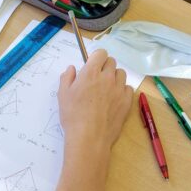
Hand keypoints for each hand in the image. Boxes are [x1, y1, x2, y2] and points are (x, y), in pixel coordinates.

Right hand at [46, 50, 133, 190]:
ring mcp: (119, 89)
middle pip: (112, 62)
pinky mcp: (127, 101)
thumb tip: (72, 69)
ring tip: (106, 89)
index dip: (96, 57)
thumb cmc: (73, 115)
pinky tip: (114, 99)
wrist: (89, 137)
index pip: (100, 53)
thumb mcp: (62, 95)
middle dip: (104, 67)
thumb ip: (67, 78)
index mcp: (91, 72)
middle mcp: (107, 77)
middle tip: (97, 79)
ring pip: (121, 74)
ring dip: (114, 77)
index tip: (91, 65)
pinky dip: (122, 90)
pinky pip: (128, 88)